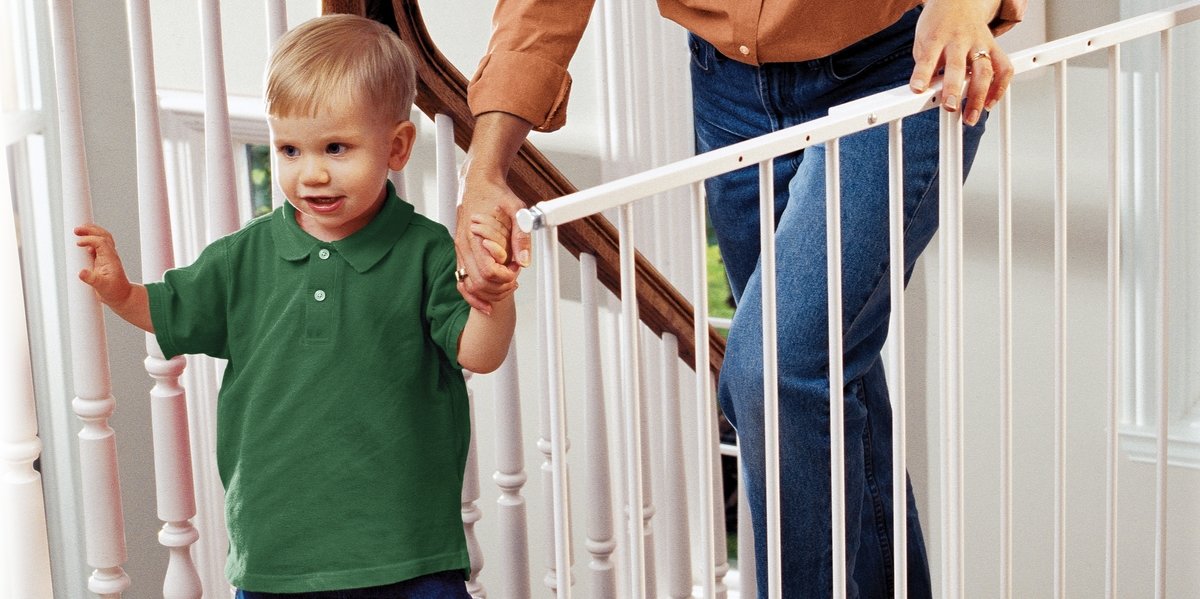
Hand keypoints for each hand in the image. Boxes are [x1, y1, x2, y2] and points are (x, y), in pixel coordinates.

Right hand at [74, 224, 132, 305]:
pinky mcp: (102, 262)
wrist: (122, 297)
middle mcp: (110, 256)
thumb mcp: (102, 287)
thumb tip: (81, 272)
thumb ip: (92, 279)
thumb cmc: (115, 292)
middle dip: (90, 230)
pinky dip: (91, 242)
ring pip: (102, 239)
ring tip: (78, 232)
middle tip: (76, 230)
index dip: (90, 240)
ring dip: (91, 233)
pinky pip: (98, 247)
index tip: (78, 243)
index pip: (101, 242)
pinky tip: (82, 245)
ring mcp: (107, 258)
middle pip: (103, 236)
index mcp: (110, 259)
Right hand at [454, 171, 522, 312]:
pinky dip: (473, 296)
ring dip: (489, 294)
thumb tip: (524, 261)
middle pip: (479, 283)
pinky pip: (462, 282)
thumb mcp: (517, 210)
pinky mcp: (461, 255)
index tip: (516, 269)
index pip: (489, 271)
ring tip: (506, 286)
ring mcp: (460, 252)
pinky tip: (486, 303)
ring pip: (469, 287)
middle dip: (500, 287)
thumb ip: (521, 236)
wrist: (479, 184)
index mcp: (476, 237)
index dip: (506, 276)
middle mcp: (464, 247)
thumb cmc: (496, 195)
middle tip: (514, 278)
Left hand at [909, 0, 1014, 126]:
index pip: (928, 57)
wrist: (960, 1)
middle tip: (951, 107)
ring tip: (971, 116)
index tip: (917, 90)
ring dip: (979, 96)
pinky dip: (1000, 87)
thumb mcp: (923, 41)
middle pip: (959, 66)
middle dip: (955, 89)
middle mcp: (959, 40)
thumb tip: (926, 93)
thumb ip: (926, 65)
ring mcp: (979, 43)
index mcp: (937, 37)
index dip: (922, 75)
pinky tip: (990, 103)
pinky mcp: (994, 47)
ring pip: (984, 70)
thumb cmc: (938, 26)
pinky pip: (1003, 68)